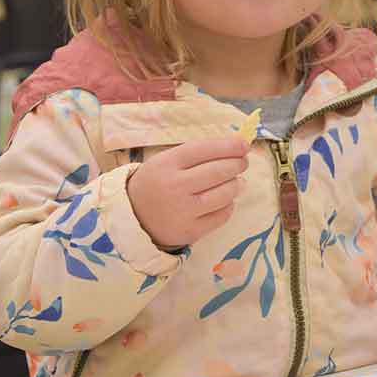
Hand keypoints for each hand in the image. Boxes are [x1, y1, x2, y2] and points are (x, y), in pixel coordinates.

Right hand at [127, 137, 248, 247]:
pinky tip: (225, 200)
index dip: (229, 146)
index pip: (205, 150)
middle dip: (237, 164)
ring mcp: (183, 211)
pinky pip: (222, 216)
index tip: (244, 145)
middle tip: (243, 162)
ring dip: (236, 185)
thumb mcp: (167, 162)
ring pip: (224, 194)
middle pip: (218, 172)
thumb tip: (237, 148)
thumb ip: (197, 154)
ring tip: (237, 181)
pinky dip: (228, 205)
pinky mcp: (190, 231)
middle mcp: (175, 187)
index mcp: (167, 164)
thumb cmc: (156, 183)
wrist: (132, 218)